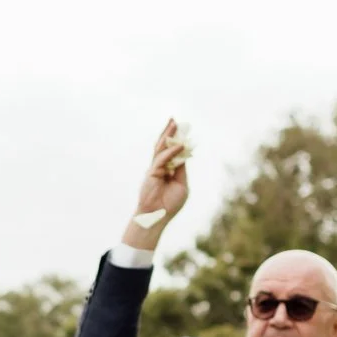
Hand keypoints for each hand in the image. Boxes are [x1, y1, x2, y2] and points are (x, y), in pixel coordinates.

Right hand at [123, 119, 191, 248]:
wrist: (158, 216)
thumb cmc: (169, 204)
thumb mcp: (181, 185)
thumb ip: (181, 170)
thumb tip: (183, 154)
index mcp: (168, 171)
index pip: (173, 153)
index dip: (177, 141)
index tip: (182, 130)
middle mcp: (160, 167)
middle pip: (164, 146)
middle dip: (169, 132)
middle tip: (174, 119)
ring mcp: (155, 169)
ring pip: (161, 148)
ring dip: (168, 135)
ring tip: (174, 123)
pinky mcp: (152, 172)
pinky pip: (162, 158)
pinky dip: (171, 151)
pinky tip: (180, 145)